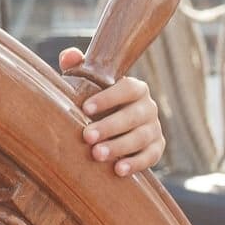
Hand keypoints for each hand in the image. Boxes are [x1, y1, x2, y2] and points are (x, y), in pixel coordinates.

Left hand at [57, 47, 163, 175]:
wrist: (113, 127)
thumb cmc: (96, 102)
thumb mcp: (87, 84)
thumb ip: (78, 67)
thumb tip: (68, 55)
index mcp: (134, 88)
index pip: (127, 89)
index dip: (108, 98)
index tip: (85, 107)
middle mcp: (148, 107)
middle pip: (133, 116)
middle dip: (110, 126)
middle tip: (87, 136)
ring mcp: (154, 129)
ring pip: (141, 137)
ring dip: (119, 147)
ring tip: (98, 155)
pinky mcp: (156, 148)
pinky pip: (151, 157)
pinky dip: (136, 163)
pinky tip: (119, 170)